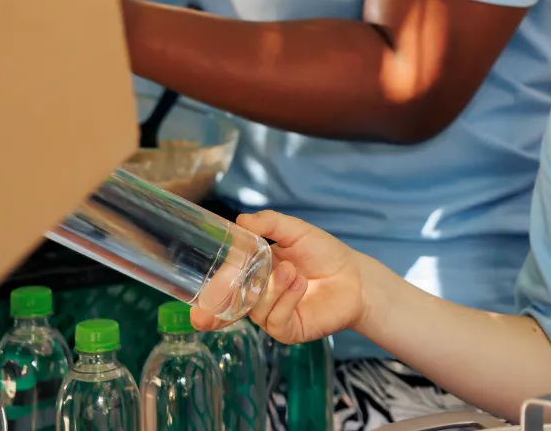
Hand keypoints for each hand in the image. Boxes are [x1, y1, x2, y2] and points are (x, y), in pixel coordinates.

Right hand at [190, 211, 366, 342]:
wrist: (354, 276)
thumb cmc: (324, 253)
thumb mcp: (295, 231)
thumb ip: (269, 224)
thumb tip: (240, 220)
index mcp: (254, 275)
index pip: (224, 286)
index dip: (208, 294)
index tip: (195, 299)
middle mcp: (259, 298)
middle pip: (229, 305)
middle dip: (216, 308)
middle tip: (206, 308)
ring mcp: (273, 315)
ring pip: (254, 308)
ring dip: (271, 287)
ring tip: (291, 270)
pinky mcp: (289, 330)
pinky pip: (275, 319)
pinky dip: (285, 299)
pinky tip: (298, 283)